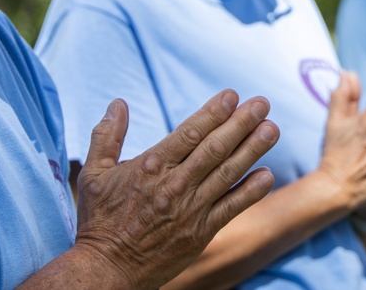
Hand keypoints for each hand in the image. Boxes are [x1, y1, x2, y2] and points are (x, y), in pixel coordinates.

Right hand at [73, 90, 279, 289]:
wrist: (107, 270)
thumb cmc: (98, 221)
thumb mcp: (93, 173)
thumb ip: (107, 136)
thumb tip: (118, 103)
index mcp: (151, 167)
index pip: (189, 133)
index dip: (213, 112)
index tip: (232, 95)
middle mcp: (174, 185)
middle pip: (214, 148)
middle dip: (241, 123)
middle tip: (263, 103)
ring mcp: (189, 210)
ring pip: (227, 174)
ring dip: (252, 150)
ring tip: (272, 130)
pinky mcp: (199, 233)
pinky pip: (230, 208)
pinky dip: (250, 192)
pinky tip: (267, 175)